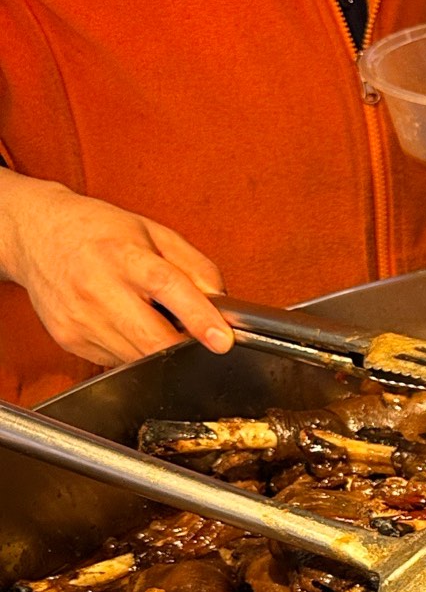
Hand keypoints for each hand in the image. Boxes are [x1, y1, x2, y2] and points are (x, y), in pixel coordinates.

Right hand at [0, 175, 233, 368]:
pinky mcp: (69, 340)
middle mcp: (97, 289)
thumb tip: (222, 302)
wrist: (37, 236)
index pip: (166, 288)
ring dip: (159, 349)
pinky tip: (127, 324)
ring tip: (152, 318)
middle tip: (201, 339)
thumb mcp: (153, 232)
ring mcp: (80, 319)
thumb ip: (195, 265)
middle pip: (151, 338)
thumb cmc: (99, 232)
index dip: (198, 317)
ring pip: (138, 357)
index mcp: (123, 255)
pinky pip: (117, 360)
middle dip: (184, 348)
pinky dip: (133, 350)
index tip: (222, 340)